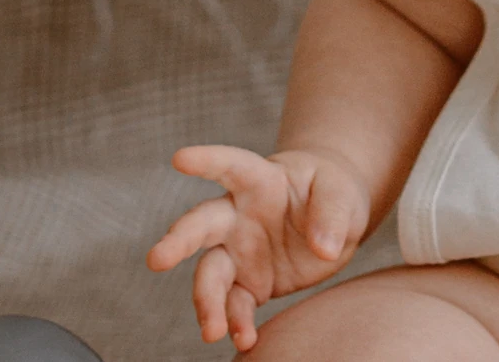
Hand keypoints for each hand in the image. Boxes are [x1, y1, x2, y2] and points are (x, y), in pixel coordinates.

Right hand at [145, 145, 370, 350]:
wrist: (333, 219)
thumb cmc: (333, 191)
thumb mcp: (342, 193)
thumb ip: (332, 214)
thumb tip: (324, 249)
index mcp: (260, 181)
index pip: (231, 166)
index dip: (206, 161)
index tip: (179, 158)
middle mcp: (239, 215)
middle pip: (201, 225)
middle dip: (178, 241)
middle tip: (157, 259)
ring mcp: (239, 251)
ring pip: (211, 274)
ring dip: (207, 301)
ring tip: (212, 331)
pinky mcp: (248, 283)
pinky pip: (235, 305)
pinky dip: (236, 323)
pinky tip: (244, 339)